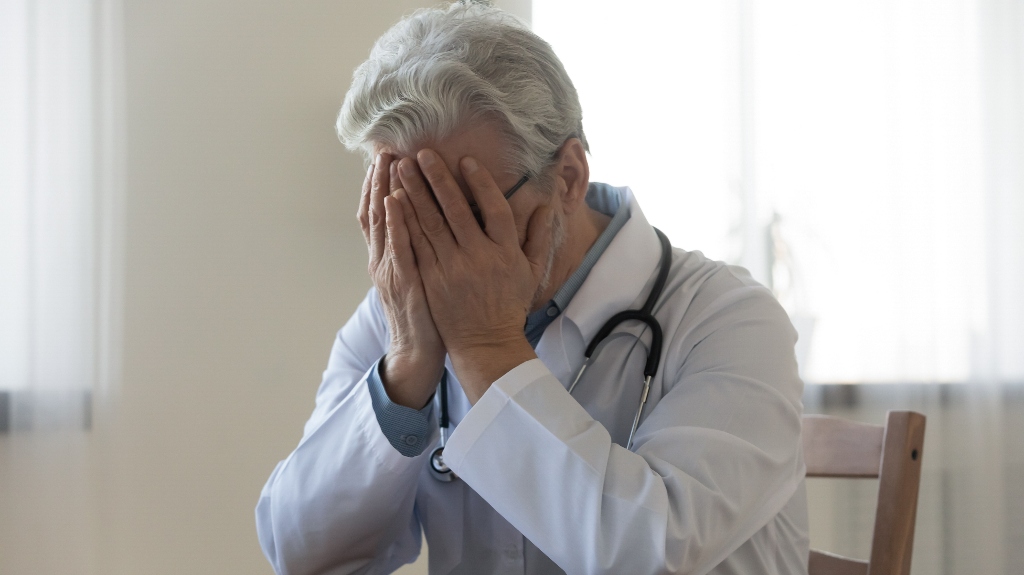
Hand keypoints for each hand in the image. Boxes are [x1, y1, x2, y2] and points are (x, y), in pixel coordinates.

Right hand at [358, 153, 444, 408]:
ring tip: (386, 163)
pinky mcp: (403, 283)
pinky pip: (397, 249)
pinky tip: (396, 203)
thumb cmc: (426, 311)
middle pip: (376, 212)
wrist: (418, 350)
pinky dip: (394, 225)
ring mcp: (390, 270)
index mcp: (388, 256)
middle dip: (378, 180)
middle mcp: (383, 259)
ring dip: (383, 192)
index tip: (385, 157)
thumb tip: (421, 220)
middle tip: (384, 149)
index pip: (379, 213)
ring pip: (382, 224)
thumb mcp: (418, 273)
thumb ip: (416, 246)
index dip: (379, 185)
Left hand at [393, 150, 553, 401]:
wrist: (486, 343)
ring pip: (430, 223)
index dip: (481, 183)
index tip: (466, 160)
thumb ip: (538, 236)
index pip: (495, 208)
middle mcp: (479, 257)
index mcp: (506, 252)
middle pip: (456, 209)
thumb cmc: (508, 305)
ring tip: (401, 167)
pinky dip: (405, 220)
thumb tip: (546, 204)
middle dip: (437, 178)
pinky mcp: (431, 279)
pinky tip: (395, 201)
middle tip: (421, 153)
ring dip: (414, 192)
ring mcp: (452, 268)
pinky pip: (415, 244)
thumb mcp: (532, 271)